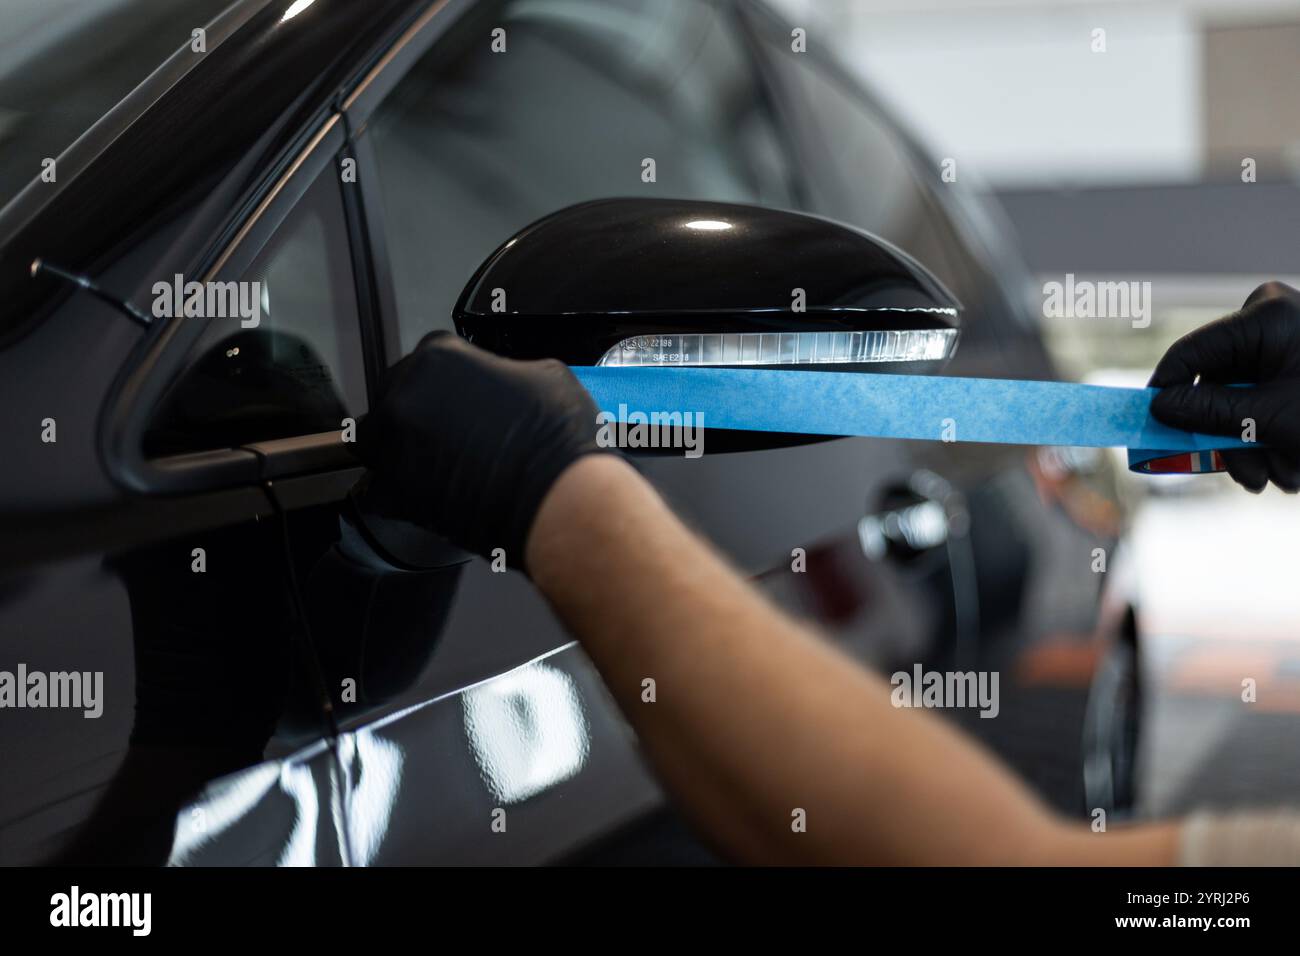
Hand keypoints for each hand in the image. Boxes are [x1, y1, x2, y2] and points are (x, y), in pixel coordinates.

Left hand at [355, 332, 610, 567]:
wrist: (557, 499)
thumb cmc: (557, 442)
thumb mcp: (543, 376)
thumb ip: (504, 373)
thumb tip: (503, 383)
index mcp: (439, 356)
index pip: (429, 359)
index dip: (450, 383)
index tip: (462, 399)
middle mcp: (407, 394)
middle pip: (395, 395)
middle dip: (419, 412)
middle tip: (452, 432)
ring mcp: (393, 444)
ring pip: (377, 439)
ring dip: (400, 448)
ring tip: (436, 464)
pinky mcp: (392, 491)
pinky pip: (377, 489)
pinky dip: (398, 493)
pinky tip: (428, 494)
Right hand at [1150, 282, 1299, 492]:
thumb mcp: (1271, 419)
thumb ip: (1208, 413)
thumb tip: (1159, 408)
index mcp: (1264, 316)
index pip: (1189, 355)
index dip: (1164, 396)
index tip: (1149, 430)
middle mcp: (1271, 324)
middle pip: (1214, 386)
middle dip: (1227, 439)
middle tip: (1243, 477)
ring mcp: (1286, 347)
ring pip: (1239, 404)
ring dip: (1253, 450)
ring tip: (1284, 477)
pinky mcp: (1297, 373)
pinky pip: (1263, 407)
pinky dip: (1273, 442)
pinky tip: (1296, 465)